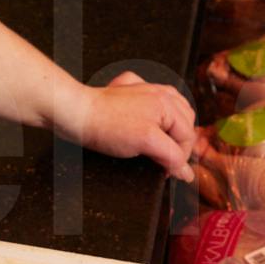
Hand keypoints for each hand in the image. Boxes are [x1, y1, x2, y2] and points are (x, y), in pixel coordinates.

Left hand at [74, 71, 196, 182]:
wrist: (75, 114)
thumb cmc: (107, 126)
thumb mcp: (147, 144)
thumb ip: (172, 157)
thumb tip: (186, 172)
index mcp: (166, 102)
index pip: (188, 136)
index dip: (180, 158)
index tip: (168, 171)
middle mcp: (158, 93)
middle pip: (185, 121)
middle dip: (179, 141)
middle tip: (166, 160)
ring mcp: (144, 91)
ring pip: (173, 108)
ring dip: (172, 125)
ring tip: (163, 142)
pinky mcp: (128, 93)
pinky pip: (152, 98)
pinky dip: (154, 109)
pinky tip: (147, 120)